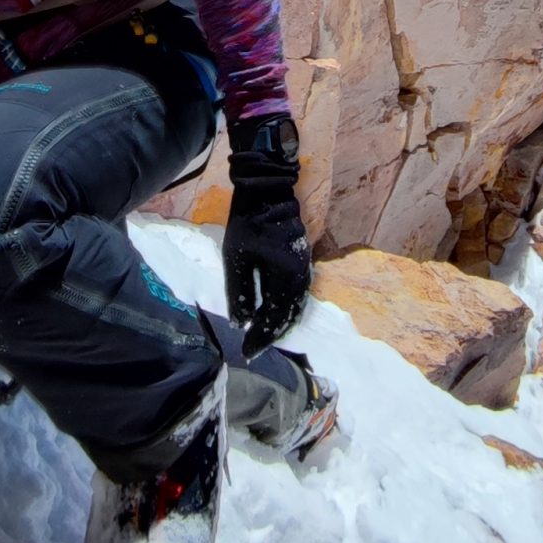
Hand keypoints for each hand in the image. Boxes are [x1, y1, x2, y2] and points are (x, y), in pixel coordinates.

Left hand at [222, 116, 309, 353]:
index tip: (247, 351)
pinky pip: (298, 293)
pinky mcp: (302, 260)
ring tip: (265, 336)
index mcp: (286, 276)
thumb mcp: (237, 258)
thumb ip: (240, 292)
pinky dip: (288, 309)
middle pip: (290, 315)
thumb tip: (241, 322)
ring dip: (282, 323)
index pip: (275, 317)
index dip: (261, 336)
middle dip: (272, 334)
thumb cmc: (248, 222)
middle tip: (255, 348)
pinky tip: (277, 312)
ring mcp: (305, 267)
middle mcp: (301, 276)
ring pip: (297, 305)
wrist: (268, 190)